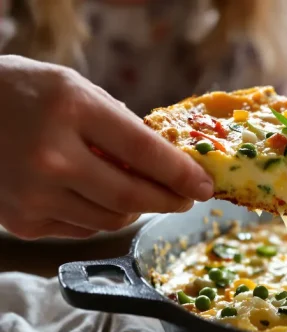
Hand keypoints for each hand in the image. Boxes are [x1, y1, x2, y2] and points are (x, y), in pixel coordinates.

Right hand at [0, 55, 212, 239]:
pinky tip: (97, 197)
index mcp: (72, 110)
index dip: (182, 174)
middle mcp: (52, 157)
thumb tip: (166, 158)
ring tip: (142, 194)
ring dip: (136, 210)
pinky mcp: (22, 222)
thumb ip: (120, 123)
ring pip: (111, 220)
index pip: (145, 153)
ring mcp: (34, 195)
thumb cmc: (22, 93)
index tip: (205, 185)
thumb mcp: (75, 88)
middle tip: (185, 198)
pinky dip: (101, 217)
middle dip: (169, 201)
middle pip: (132, 197)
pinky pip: (83, 229)